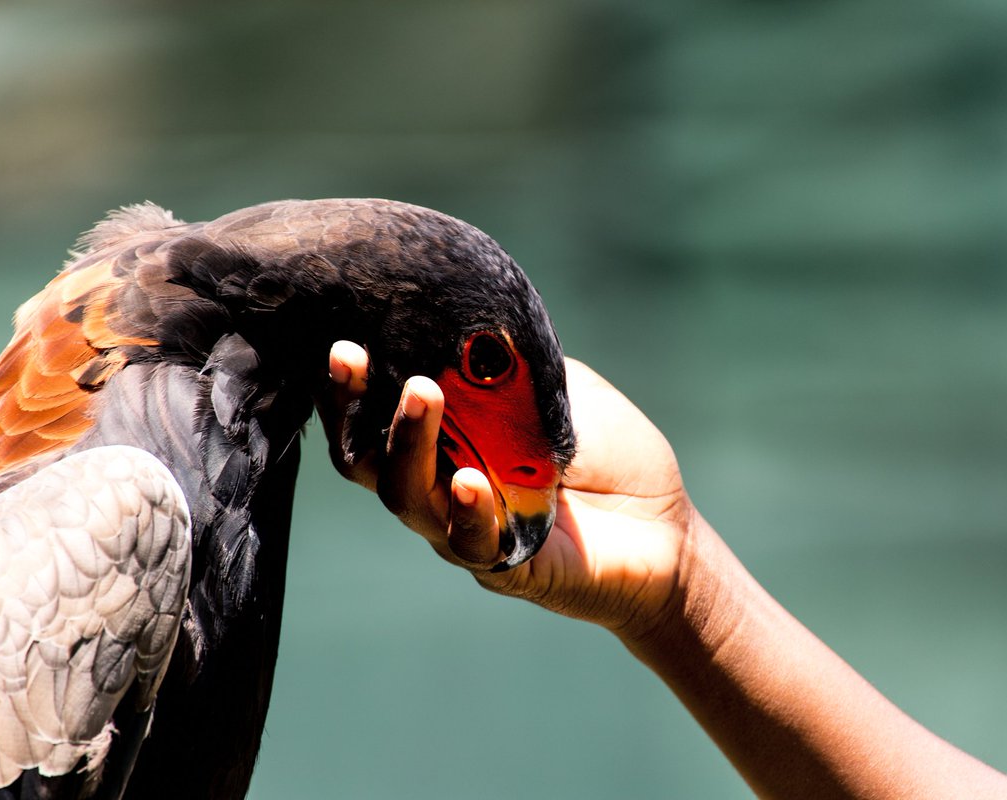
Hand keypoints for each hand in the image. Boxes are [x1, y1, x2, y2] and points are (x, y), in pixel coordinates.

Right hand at [321, 341, 696, 637]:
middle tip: (350, 356)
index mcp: (446, 444)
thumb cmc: (610, 454)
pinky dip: (467, 509)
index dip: (350, 385)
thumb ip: (509, 366)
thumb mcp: (557, 389)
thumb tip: (461, 325)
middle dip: (351, 407)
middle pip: (368, 459)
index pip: (376, 417)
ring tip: (422, 393)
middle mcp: (440, 488)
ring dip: (408, 444)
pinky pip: (471, 542)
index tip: (341, 340)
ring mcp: (466, 530)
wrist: (666, 524)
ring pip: (409, 498)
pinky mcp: (506, 565)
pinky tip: (468, 479)